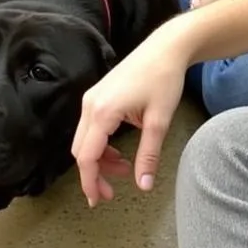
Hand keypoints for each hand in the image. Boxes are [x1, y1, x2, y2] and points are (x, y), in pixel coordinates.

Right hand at [71, 22, 190, 205]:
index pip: (87, 156)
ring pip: (85, 140)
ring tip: (124, 169)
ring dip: (99, 159)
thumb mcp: (160, 120)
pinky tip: (119, 151)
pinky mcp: (98, 95)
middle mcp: (90, 105)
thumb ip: (149, 155)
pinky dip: (101, 144)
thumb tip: (143, 186)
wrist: (166, 48)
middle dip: (94, 173)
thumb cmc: (164, 79)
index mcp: (103, 111)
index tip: (99, 200)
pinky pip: (91, 127)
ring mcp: (92, 98)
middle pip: (81, 150)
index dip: (90, 181)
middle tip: (111, 192)